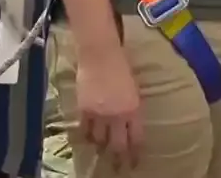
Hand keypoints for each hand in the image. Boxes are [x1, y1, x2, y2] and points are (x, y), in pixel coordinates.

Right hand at [76, 50, 143, 168]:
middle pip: (118, 145)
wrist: (100, 54)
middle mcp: (117, 116)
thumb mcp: (134, 89)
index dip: (135, 153)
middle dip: (118, 159)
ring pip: (99, 139)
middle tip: (118, 168)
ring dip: (101, 146)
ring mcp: (99, 114)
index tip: (134, 162)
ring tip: (101, 151)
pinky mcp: (84, 109)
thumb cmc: (121, 66)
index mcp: (134, 110)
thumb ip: (132, 107)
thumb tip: (130, 122)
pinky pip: (85, 129)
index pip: (136, 138)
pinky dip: (86, 135)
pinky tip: (87, 139)